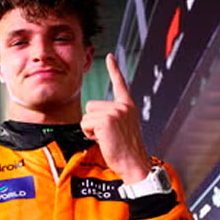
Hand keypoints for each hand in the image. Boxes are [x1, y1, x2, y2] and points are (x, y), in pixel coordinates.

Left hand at [80, 54, 151, 183]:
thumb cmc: (126, 150)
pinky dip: (89, 134)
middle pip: (91, 106)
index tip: (110, 56)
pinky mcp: (106, 120)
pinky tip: (103, 140)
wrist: (134, 163)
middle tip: (108, 136)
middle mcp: (123, 106)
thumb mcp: (122, 128)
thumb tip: (93, 118)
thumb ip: (111, 117)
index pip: (120, 84)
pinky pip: (85, 124)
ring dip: (90, 130)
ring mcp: (115, 112)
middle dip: (93, 122)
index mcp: (128, 106)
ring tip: (106, 138)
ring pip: (86, 116)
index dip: (114, 69)